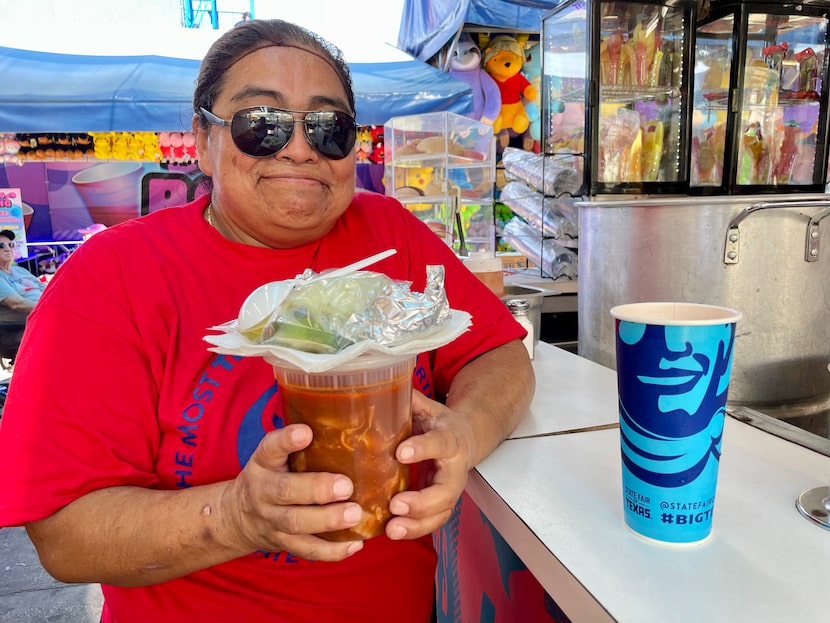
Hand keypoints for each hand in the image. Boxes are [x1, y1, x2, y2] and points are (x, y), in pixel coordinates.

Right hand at [220, 424, 364, 560]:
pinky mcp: (282, 544)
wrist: (236, 517)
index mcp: (263, 463)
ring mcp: (271, 521)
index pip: (270, 448)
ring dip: (328, 521)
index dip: (286, 440)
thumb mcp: (274, 456)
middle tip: (346, 486)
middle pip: (285, 492)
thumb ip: (299, 443)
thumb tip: (349, 417)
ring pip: (296, 524)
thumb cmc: (272, 476)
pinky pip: (306, 550)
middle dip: (317, 489)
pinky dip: (332, 551)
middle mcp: (263, 491)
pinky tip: (355, 544)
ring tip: (355, 515)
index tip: (306, 432)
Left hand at [385, 391, 475, 540]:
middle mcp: (455, 468)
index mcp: (450, 439)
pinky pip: (433, 522)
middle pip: (446, 490)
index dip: (423, 448)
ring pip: (441, 512)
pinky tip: (391, 532)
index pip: (440, 443)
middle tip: (396, 505)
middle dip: (422, 501)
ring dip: (417, 524)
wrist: (465, 438)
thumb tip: (377, 383)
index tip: (400, 452)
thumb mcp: (427, 407)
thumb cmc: (439, 423)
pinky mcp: (442, 505)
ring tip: (392, 529)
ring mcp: (450, 490)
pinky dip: (414, 530)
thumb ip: (408, 401)